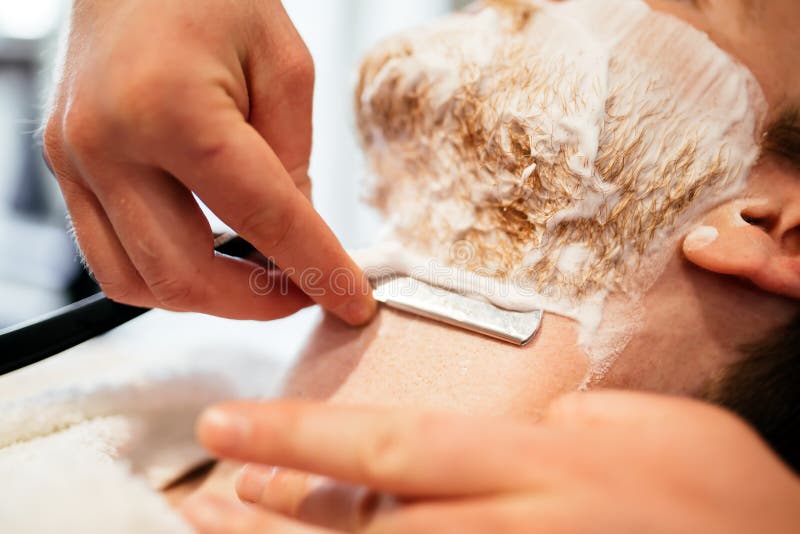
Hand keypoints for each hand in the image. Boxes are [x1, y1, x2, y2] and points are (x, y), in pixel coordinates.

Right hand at [43, 0, 374, 323]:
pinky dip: (165, 276)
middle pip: (185, 274)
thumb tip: (292, 237)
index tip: (353, 301)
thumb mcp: (284, 65)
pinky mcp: (64, 167)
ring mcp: (73, 160)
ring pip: (138, 283)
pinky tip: (209, 257)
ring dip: (209, 299)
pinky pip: (109, 258)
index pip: (263, 219)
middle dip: (258, 303)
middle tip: (307, 292)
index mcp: (174, 109)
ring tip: (260, 278)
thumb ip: (292, 159)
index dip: (318, 270)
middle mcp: (108, 143)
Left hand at [184, 392, 799, 532]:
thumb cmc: (713, 487)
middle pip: (369, 524)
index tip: (228, 426)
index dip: (299, 436)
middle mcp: (513, 527)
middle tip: (208, 493)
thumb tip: (493, 426)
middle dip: (282, 509)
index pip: (388, 442)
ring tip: (243, 525)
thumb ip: (546, 425)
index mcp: (532, 462)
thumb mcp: (628, 425)